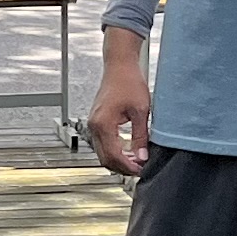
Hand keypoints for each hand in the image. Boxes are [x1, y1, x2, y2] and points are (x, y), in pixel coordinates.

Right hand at [88, 35, 153, 179]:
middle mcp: (94, 125)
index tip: (140, 170)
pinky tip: (127, 151)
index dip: (127, 167)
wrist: (120, 66)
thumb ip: (140, 136)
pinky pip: (102, 143)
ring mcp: (94, 123)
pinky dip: (114, 151)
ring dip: (117, 160)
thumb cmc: (128, 82)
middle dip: (122, 167)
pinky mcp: (97, 121)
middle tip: (139, 170)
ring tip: (135, 162)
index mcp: (103, 124)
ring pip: (102, 152)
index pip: (113, 155)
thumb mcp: (140, 111)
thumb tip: (142, 156)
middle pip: (104, 158)